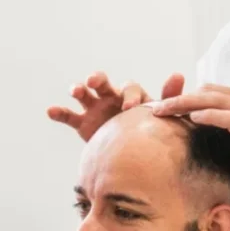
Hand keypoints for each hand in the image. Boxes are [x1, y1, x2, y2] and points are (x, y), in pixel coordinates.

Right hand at [48, 71, 185, 141]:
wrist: (133, 157)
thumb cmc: (149, 130)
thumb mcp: (160, 116)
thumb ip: (168, 97)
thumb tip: (179, 74)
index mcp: (131, 95)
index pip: (129, 88)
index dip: (129, 95)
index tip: (129, 107)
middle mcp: (111, 98)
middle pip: (103, 83)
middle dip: (98, 79)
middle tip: (94, 81)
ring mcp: (95, 109)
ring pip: (84, 95)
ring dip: (78, 89)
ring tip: (76, 90)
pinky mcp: (83, 124)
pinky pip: (69, 116)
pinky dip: (59, 112)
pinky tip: (50, 111)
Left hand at [152, 84, 229, 198]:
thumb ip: (223, 123)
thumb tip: (196, 124)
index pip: (207, 91)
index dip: (184, 96)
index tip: (164, 106)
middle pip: (205, 91)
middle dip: (178, 98)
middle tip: (156, 107)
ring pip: (211, 99)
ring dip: (184, 104)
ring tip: (164, 110)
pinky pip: (225, 116)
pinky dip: (207, 115)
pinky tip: (192, 118)